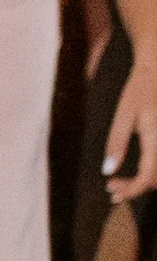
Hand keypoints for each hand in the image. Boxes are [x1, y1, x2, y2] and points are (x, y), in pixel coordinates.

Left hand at [104, 43, 156, 201]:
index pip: (148, 177)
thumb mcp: (124, 115)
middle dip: (134, 189)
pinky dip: (149, 173)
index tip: (112, 190)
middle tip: (111, 188)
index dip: (132, 190)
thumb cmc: (140, 89)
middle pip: (156, 179)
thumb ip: (117, 142)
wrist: (156, 70)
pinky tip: (134, 173)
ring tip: (119, 184)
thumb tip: (108, 171)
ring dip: (142, 183)